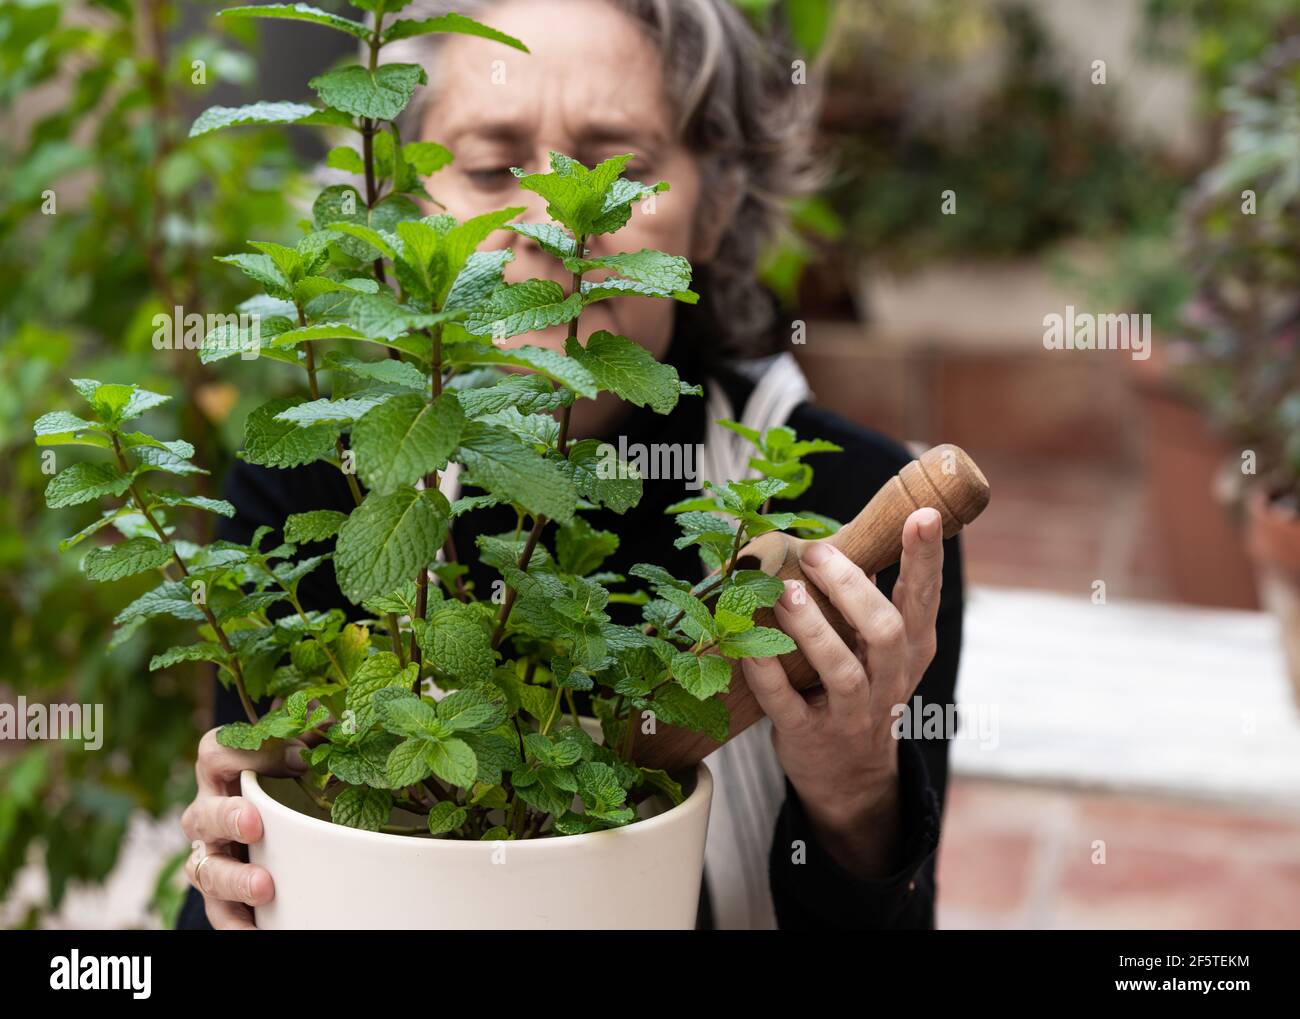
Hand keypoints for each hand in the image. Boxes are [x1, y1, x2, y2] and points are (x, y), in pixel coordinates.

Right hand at [181, 728, 307, 929]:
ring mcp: (212, 855)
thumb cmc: (286, 780)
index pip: (215, 750)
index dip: (248, 751)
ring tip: (266, 886)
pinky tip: (259, 932)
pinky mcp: (221, 896)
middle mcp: (208, 813)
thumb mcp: (299, 754)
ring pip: (205, 868)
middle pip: (201, 813)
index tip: (295, 756)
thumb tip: (334, 718)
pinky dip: (237, 926)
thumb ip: (313, 736)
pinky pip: (220, 914)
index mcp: (223, 772)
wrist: (277, 829)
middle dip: (226, 818)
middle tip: (255, 823)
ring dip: (233, 879)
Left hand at [740, 506, 943, 879]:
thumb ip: (872, 598)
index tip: (921, 515)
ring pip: (843, 671)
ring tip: (787, 593)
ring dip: (814, 630)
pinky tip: (748, 648)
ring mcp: (851, 716)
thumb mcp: (881, 650)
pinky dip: (768, 676)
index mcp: (910, 652)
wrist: (850, 779)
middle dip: (854, 589)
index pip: (923, 598)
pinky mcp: (809, 738)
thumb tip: (856, 535)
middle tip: (821, 551)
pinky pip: (787, 707)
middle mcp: (888, 683)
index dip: (924, 559)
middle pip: (888, 632)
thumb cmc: (861, 692)